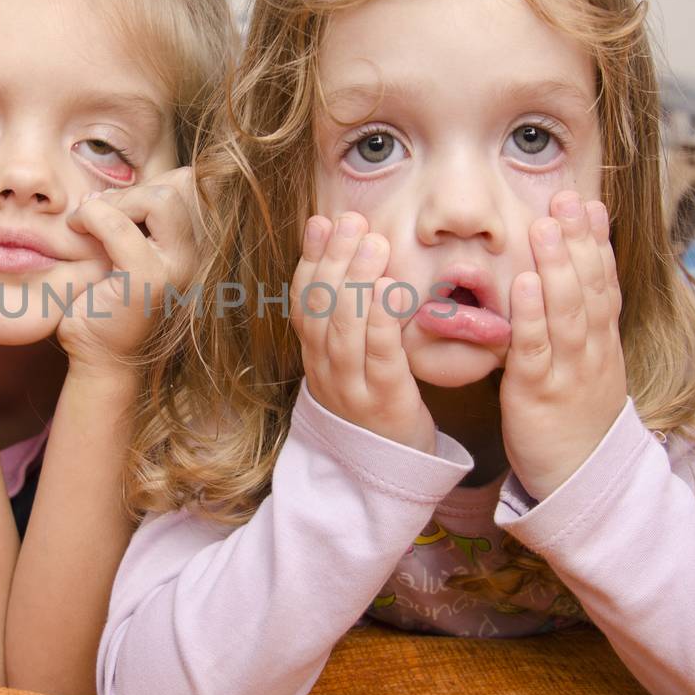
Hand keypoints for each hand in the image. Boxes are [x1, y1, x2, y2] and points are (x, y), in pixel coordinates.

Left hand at [61, 167, 198, 373]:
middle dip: (130, 192)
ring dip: (115, 202)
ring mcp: (178, 269)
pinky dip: (92, 218)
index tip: (116, 209)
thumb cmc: (107, 302)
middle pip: (178, 186)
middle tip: (97, 215)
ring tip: (88, 222)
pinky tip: (76, 230)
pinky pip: (119, 225)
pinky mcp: (149, 281)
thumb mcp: (126, 249)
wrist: (99, 356)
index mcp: (192, 247)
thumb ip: (133, 217)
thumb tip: (108, 185)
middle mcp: (195, 257)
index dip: (148, 186)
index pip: (189, 185)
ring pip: (161, 197)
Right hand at [291, 211, 434, 452]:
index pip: (303, 301)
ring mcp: (351, 388)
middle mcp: (325, 371)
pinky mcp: (384, 402)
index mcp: (315, 357)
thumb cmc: (376, 405)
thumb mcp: (352, 362)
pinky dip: (381, 319)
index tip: (322, 221)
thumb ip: (347, 318)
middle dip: (336, 260)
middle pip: (321, 309)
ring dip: (357, 281)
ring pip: (344, 329)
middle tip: (354, 221)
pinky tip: (390, 289)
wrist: (387, 473)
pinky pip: (379, 356)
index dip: (311, 259)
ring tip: (374, 243)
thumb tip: (344, 260)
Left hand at [500, 190, 626, 499]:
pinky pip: (536, 350)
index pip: (604, 282)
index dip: (596, 242)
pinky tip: (521, 284)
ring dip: (557, 267)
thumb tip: (566, 286)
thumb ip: (576, 327)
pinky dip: (531, 315)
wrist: (580, 479)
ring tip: (545, 227)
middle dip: (577, 241)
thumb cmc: (574, 419)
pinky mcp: (539, 394)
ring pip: (568, 312)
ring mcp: (568, 371)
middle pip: (589, 287)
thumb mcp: (585, 367)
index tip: (588, 204)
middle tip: (566, 199)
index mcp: (601, 342)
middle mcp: (591, 350)